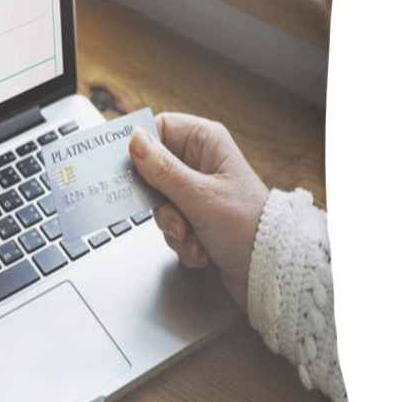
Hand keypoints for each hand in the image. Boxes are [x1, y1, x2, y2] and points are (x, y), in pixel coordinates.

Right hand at [129, 113, 268, 312]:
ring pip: (159, 203)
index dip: (141, 149)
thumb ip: (162, 169)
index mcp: (205, 143)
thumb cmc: (250, 227)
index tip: (132, 169)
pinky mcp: (196, 218)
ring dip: (173, 226)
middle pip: (152, 171)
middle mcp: (200, 164)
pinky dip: (182, 241)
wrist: (270, 272)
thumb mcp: (199, 196)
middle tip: (174, 216)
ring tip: (194, 236)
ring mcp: (197, 192)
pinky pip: (170, 224)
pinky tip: (203, 248)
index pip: (158, 129)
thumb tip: (135, 140)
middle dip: (160, 203)